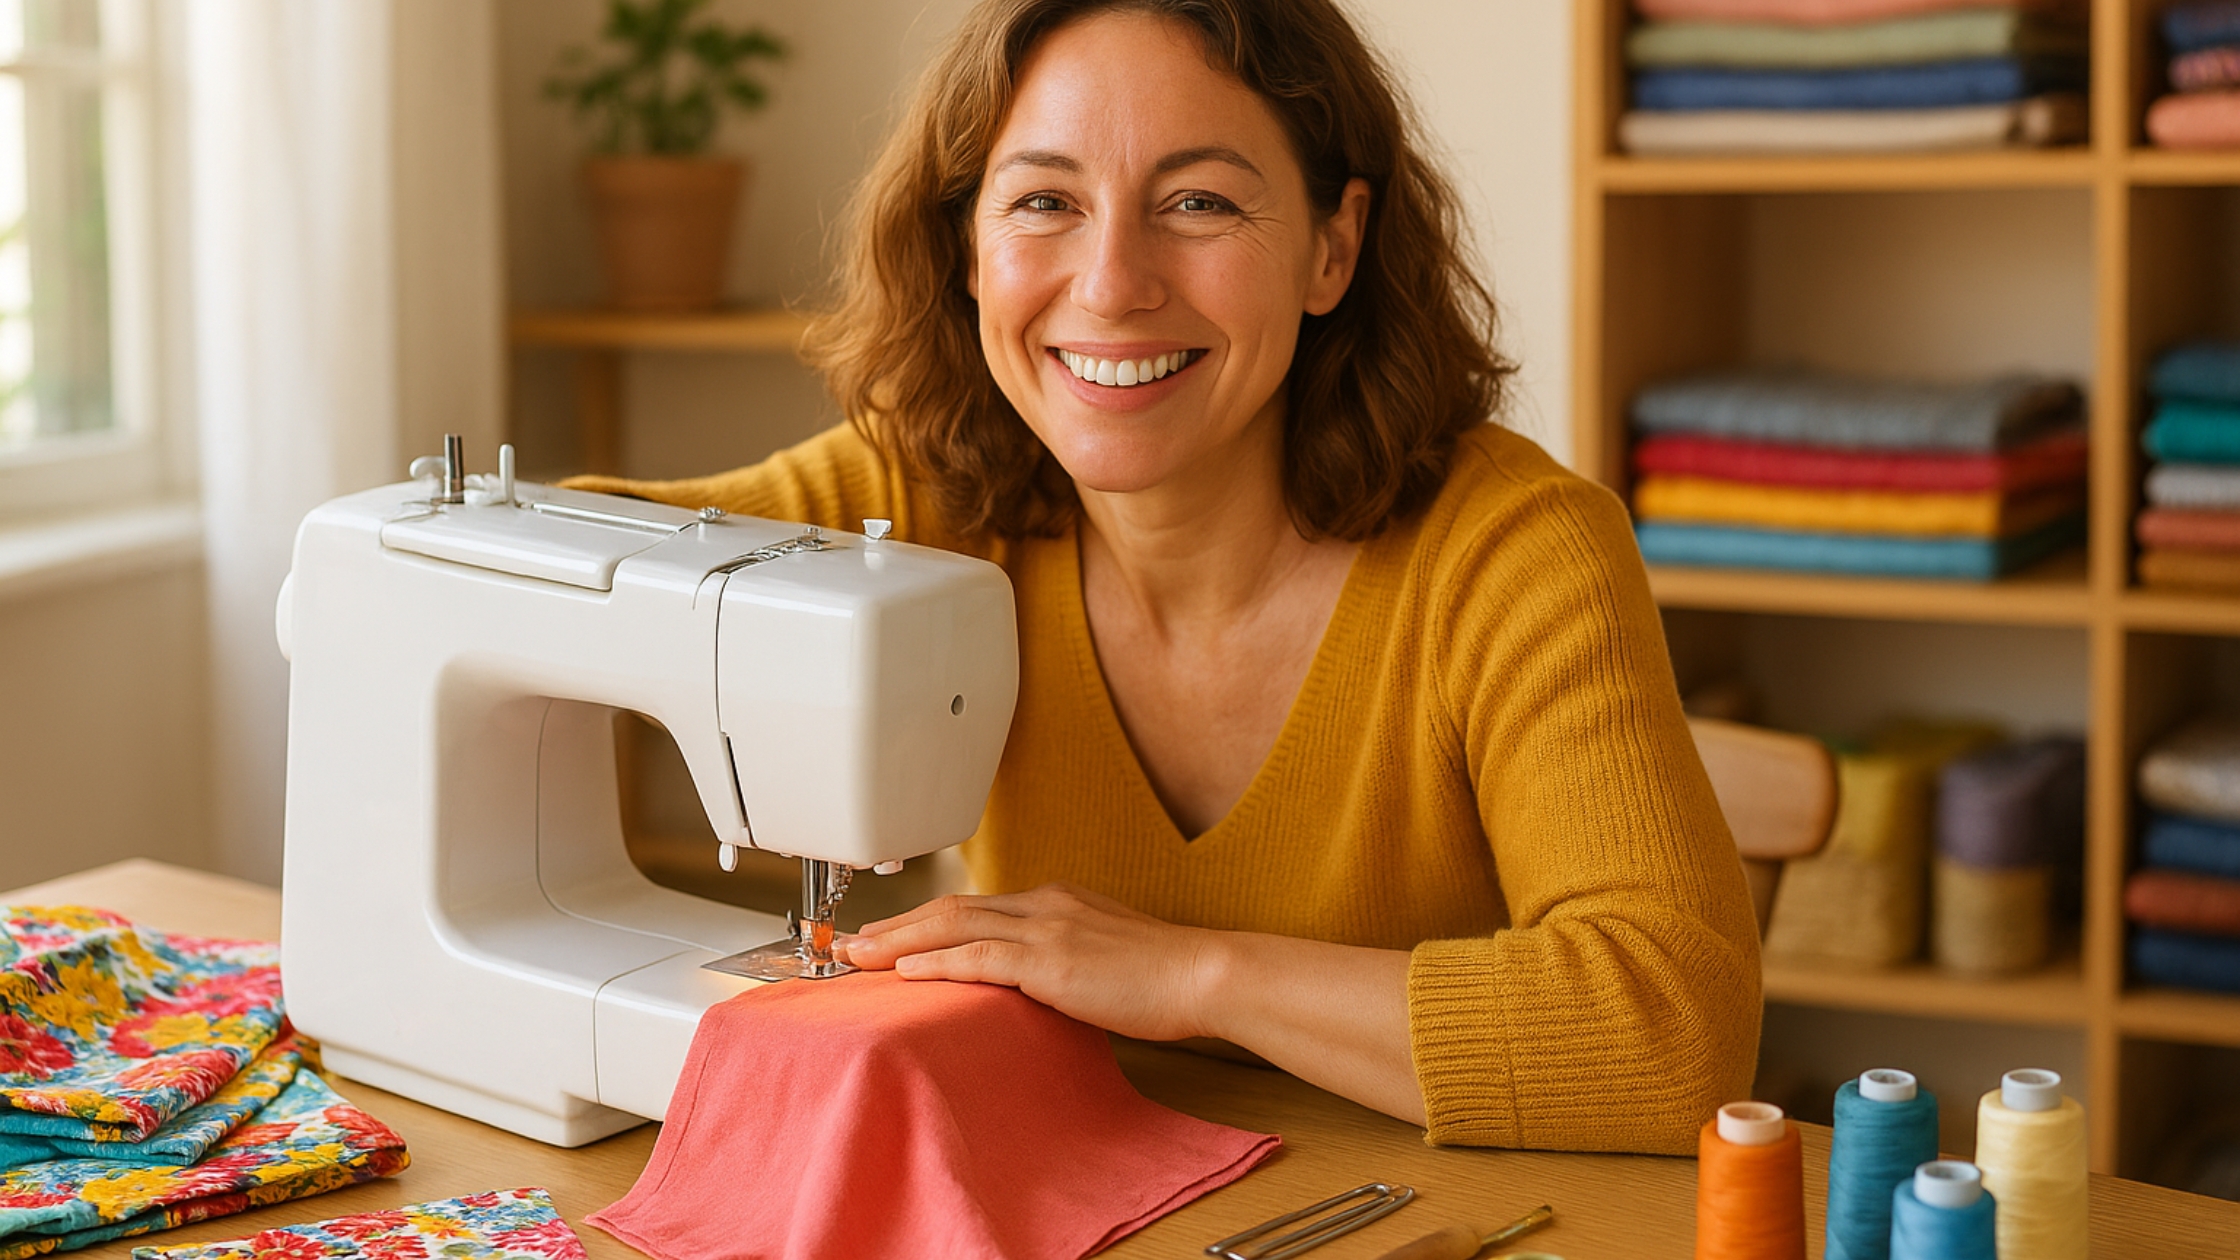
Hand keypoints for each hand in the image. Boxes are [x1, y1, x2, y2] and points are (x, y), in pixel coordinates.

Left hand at [838, 883, 1220, 1041]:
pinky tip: (905, 971)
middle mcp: (1044, 904)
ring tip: (858, 955)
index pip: (975, 905)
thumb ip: (1062, 961)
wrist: (1203, 974)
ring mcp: (1047, 928)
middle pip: (951, 907)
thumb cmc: (1163, 977)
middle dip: (895, 925)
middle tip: (851, 942)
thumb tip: (1033, 985)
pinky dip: (937, 962)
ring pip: (955, 925)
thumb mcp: (1102, 957)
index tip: (890, 937)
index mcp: (1056, 901)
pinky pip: (981, 957)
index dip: (924, 920)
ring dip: (899, 940)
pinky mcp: (1052, 960)